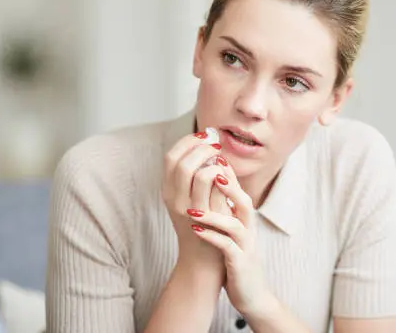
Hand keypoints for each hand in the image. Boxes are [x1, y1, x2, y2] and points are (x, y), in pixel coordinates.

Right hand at [162, 132, 227, 267]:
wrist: (202, 260)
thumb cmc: (201, 226)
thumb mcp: (189, 200)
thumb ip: (194, 176)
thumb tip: (208, 145)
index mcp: (167, 191)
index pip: (170, 157)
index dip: (187, 141)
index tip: (203, 135)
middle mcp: (174, 199)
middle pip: (181, 162)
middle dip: (201, 147)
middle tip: (215, 144)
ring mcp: (189, 209)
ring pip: (198, 172)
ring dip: (212, 160)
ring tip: (221, 159)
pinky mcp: (206, 217)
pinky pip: (215, 186)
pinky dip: (223, 173)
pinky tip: (228, 175)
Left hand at [187, 163, 274, 319]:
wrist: (250, 291)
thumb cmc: (235, 254)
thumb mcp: (229, 226)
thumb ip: (223, 204)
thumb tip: (209, 177)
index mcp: (243, 216)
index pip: (236, 188)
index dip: (225, 170)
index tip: (208, 154)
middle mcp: (247, 227)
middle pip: (244, 200)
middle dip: (228, 185)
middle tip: (211, 170)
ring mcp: (245, 244)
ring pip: (236, 225)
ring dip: (215, 215)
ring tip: (193, 210)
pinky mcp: (240, 262)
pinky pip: (228, 248)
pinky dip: (212, 238)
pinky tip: (196, 231)